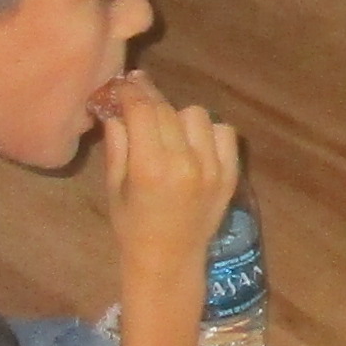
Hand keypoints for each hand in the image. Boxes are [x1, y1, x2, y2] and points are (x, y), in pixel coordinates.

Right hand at [94, 71, 243, 304]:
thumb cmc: (132, 227)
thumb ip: (118, 143)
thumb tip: (116, 107)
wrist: (169, 261)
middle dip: (149, 99)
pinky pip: (224, 132)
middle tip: (138, 99)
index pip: (142, 110)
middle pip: (167, 110)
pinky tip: (193, 143)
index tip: (123, 84)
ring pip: (196, 114)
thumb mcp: (114, 186)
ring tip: (167, 130)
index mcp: (151, 167)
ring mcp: (213, 168)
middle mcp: (185, 163)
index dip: (130, 91)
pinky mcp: (231, 174)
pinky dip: (208, 132)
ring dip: (178, 117)